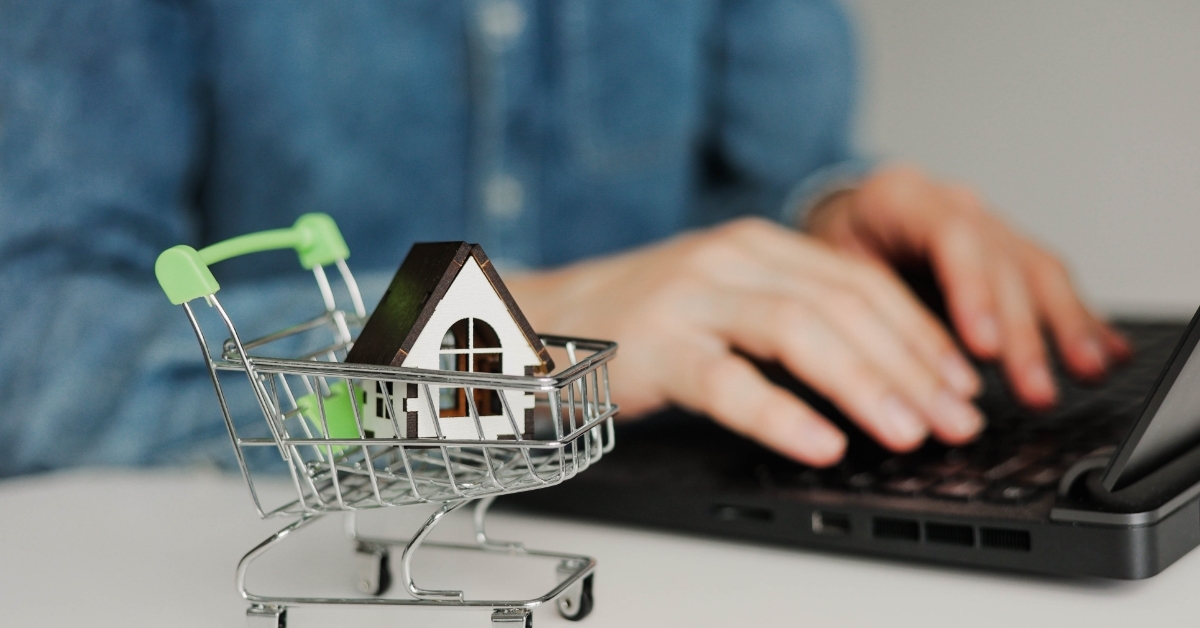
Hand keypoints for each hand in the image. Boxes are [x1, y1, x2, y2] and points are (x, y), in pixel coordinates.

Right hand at [507, 218, 985, 466]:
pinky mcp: (656, 345)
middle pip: (844, 304)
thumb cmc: (640, 321)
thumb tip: (880, 373)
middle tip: (957, 417)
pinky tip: (821, 443)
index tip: (962, 381)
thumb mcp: (725, 299)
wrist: (541, 320)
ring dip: (866, 384)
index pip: (861, 281)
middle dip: (912, 365)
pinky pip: (729, 381)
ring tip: (909, 431)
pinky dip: (782, 414)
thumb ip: (790, 318)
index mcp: (757, 245)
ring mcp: (692, 297)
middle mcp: (731, 258)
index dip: (921, 333)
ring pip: (799, 331)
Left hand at [806, 165, 1130, 407]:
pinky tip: (1106, 351)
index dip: (973, 292)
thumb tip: (886, 371)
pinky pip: (1049, 281)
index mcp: (901, 197)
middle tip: (1034, 388)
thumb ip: (858, 305)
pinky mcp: (1007, 251)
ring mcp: (986, 225)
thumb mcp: (824, 268)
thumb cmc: (826, 248)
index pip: (951, 237)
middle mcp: (953, 203)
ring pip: (1035, 270)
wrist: (840, 218)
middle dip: (1023, 331)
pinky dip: (1079, 318)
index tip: (984, 346)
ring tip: (1086, 372)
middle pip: (1001, 261)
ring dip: (1064, 327)